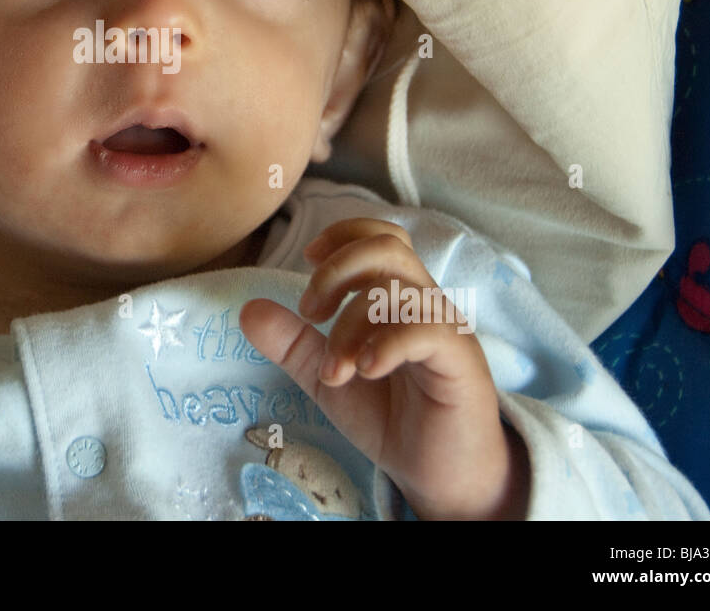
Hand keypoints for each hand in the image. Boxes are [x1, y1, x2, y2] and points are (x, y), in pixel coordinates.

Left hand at [239, 217, 529, 519]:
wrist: (436, 473)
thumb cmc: (391, 416)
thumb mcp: (327, 377)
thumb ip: (292, 343)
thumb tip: (248, 310)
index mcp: (397, 298)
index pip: (380, 236)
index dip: (342, 235)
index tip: (306, 260)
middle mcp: (424, 303)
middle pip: (387, 247)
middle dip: (336, 272)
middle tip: (311, 315)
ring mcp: (446, 329)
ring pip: (395, 291)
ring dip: (349, 327)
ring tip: (334, 373)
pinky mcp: (461, 360)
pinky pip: (427, 331)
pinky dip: (386, 345)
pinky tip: (365, 370)